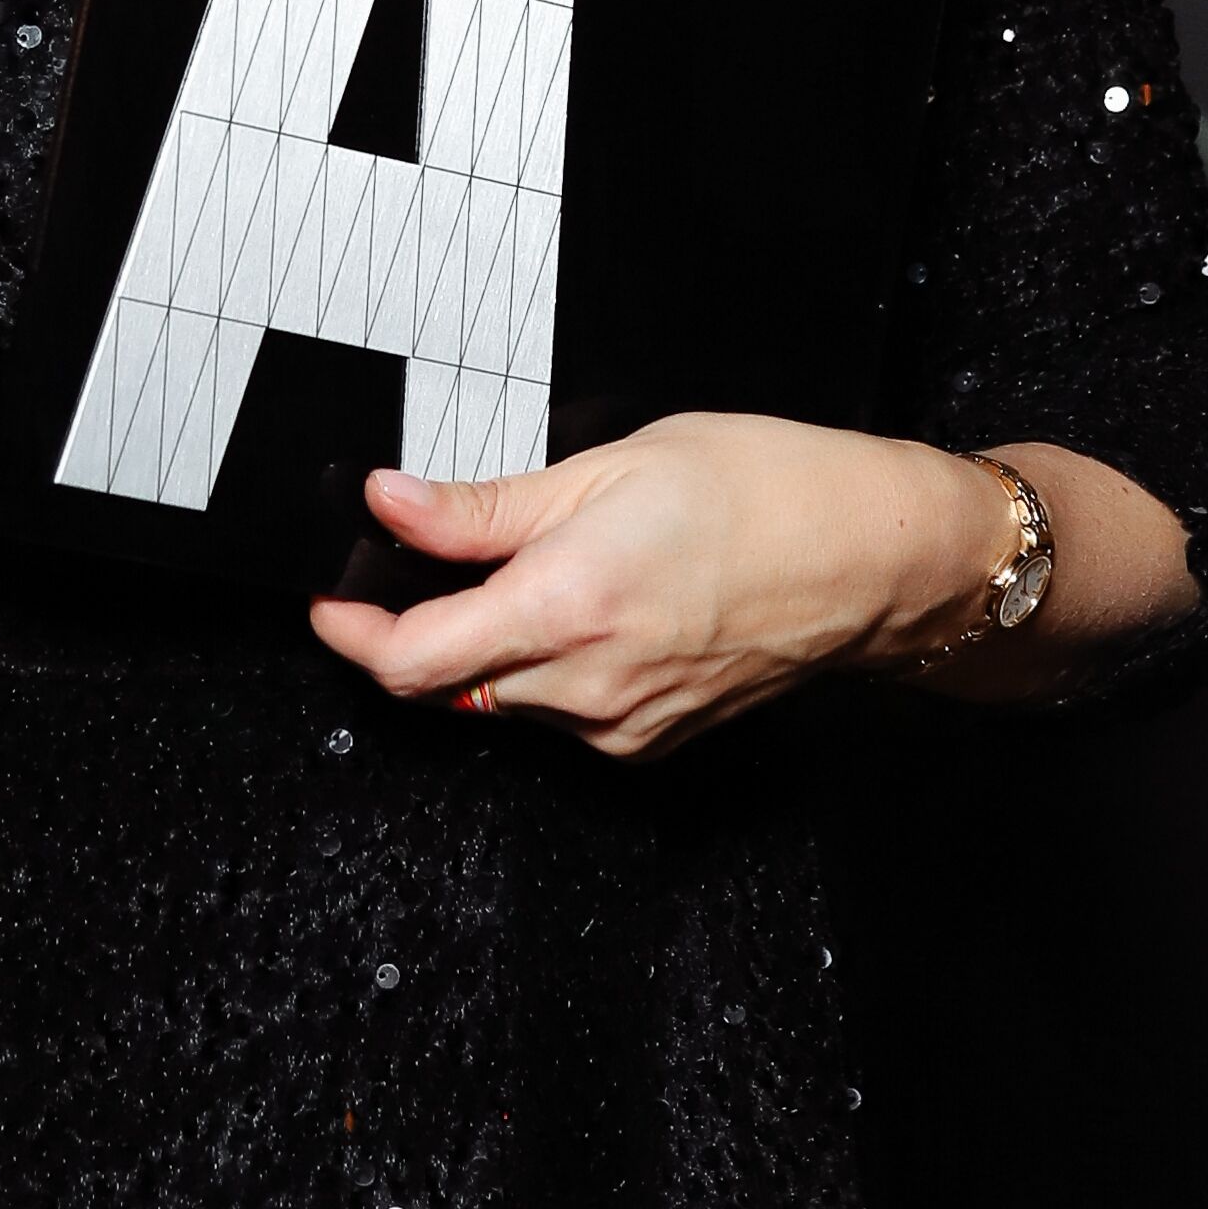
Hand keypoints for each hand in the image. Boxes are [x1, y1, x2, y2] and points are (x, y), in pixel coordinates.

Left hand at [305, 415, 1032, 761]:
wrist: (874, 558)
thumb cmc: (764, 490)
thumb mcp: (609, 466)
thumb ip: (486, 507)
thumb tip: (392, 505)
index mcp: (566, 604)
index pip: (411, 659)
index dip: (353, 631)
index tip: (333, 599)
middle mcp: (586, 684)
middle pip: (451, 682)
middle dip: (425, 629)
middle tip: (434, 562)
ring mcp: (622, 725)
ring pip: (507, 699)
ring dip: (494, 646)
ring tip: (552, 568)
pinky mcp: (653, 742)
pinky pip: (565, 714)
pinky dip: (552, 668)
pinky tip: (600, 608)